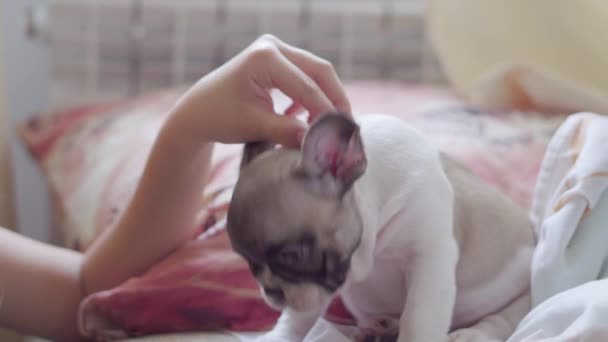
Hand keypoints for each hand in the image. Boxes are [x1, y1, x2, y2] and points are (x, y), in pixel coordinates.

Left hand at [169, 34, 350, 147]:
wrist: (198, 112)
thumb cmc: (220, 117)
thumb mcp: (254, 126)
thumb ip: (288, 131)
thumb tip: (318, 141)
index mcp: (264, 57)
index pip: (306, 86)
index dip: (326, 111)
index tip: (340, 134)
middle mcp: (272, 46)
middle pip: (319, 71)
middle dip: (334, 98)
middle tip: (346, 126)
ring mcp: (275, 50)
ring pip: (315, 72)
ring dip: (325, 97)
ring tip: (332, 125)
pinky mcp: (277, 61)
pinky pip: (305, 76)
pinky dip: (313, 96)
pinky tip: (311, 118)